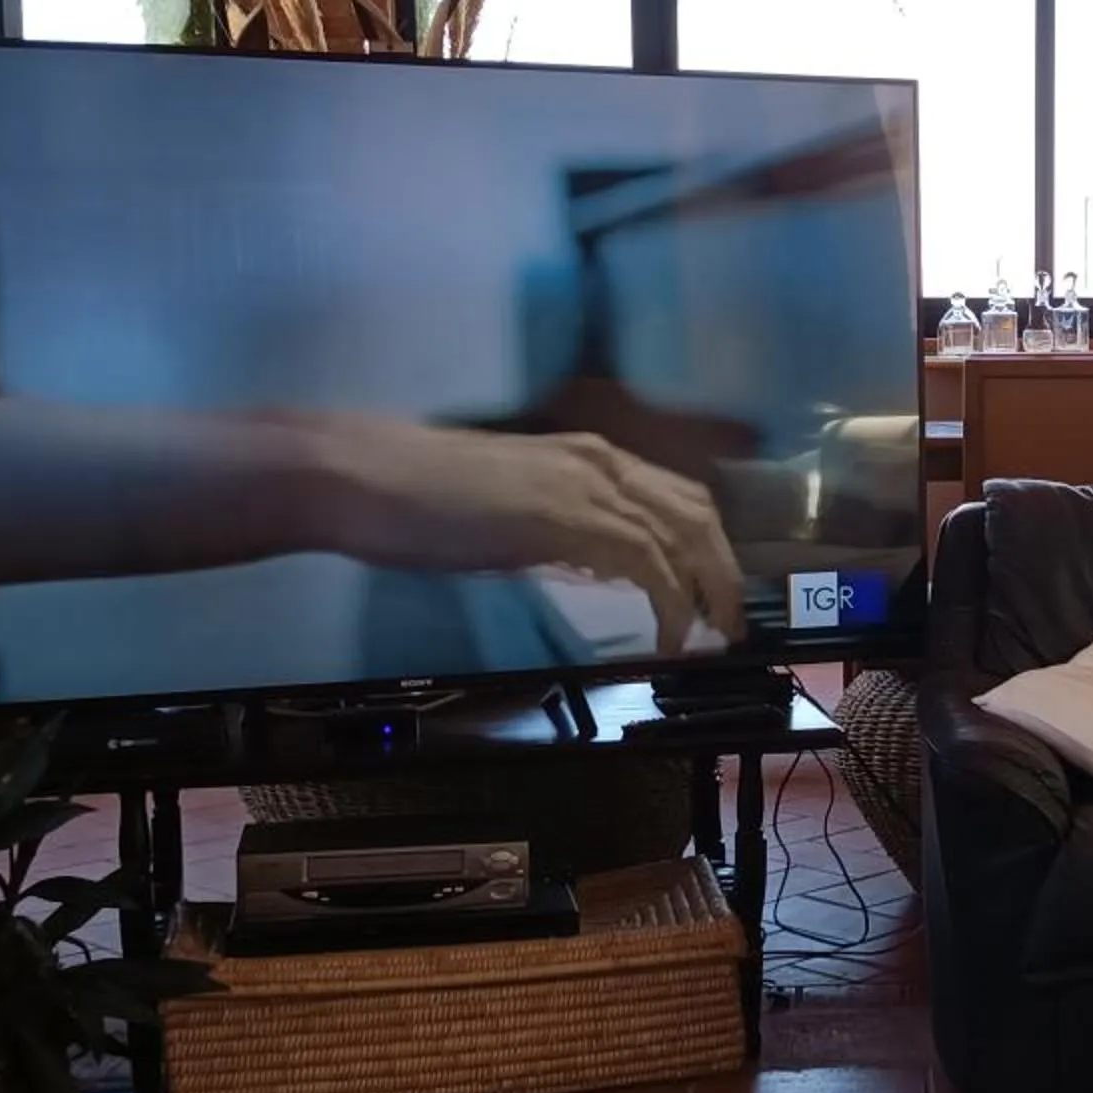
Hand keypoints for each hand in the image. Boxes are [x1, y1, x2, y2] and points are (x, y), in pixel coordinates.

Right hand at [273, 416, 746, 650]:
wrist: (363, 476)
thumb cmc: (416, 496)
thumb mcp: (509, 515)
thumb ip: (558, 532)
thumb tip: (592, 564)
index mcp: (584, 456)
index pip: (672, 496)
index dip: (703, 546)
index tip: (712, 593)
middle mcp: (599, 460)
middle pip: (696, 511)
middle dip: (722, 570)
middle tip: (729, 622)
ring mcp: (587, 484)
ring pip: (685, 533)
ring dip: (708, 590)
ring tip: (712, 636)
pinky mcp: (571, 516)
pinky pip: (649, 562)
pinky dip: (671, 602)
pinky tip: (669, 636)